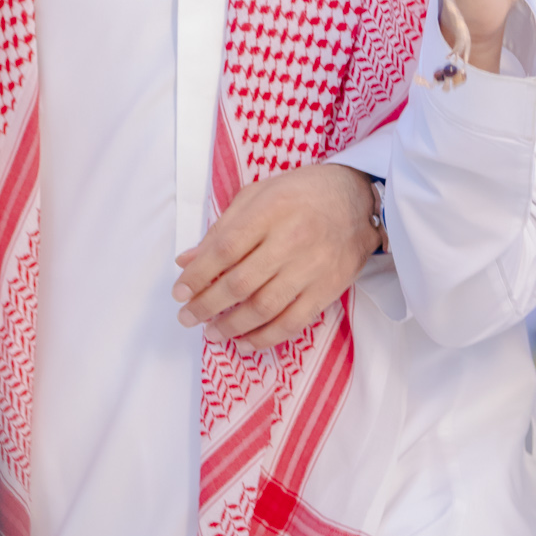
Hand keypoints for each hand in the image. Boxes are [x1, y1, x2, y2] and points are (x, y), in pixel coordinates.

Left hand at [170, 163, 385, 352]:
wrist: (357, 199)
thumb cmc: (301, 192)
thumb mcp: (257, 195)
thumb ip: (222, 228)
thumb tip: (186, 261)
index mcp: (270, 210)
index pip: (225, 248)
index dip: (198, 275)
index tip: (179, 291)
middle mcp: (291, 240)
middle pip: (241, 283)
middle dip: (207, 306)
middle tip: (187, 317)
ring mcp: (312, 267)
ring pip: (264, 308)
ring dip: (231, 326)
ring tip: (211, 332)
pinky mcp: (328, 289)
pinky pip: (293, 322)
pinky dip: (265, 338)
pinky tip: (244, 342)